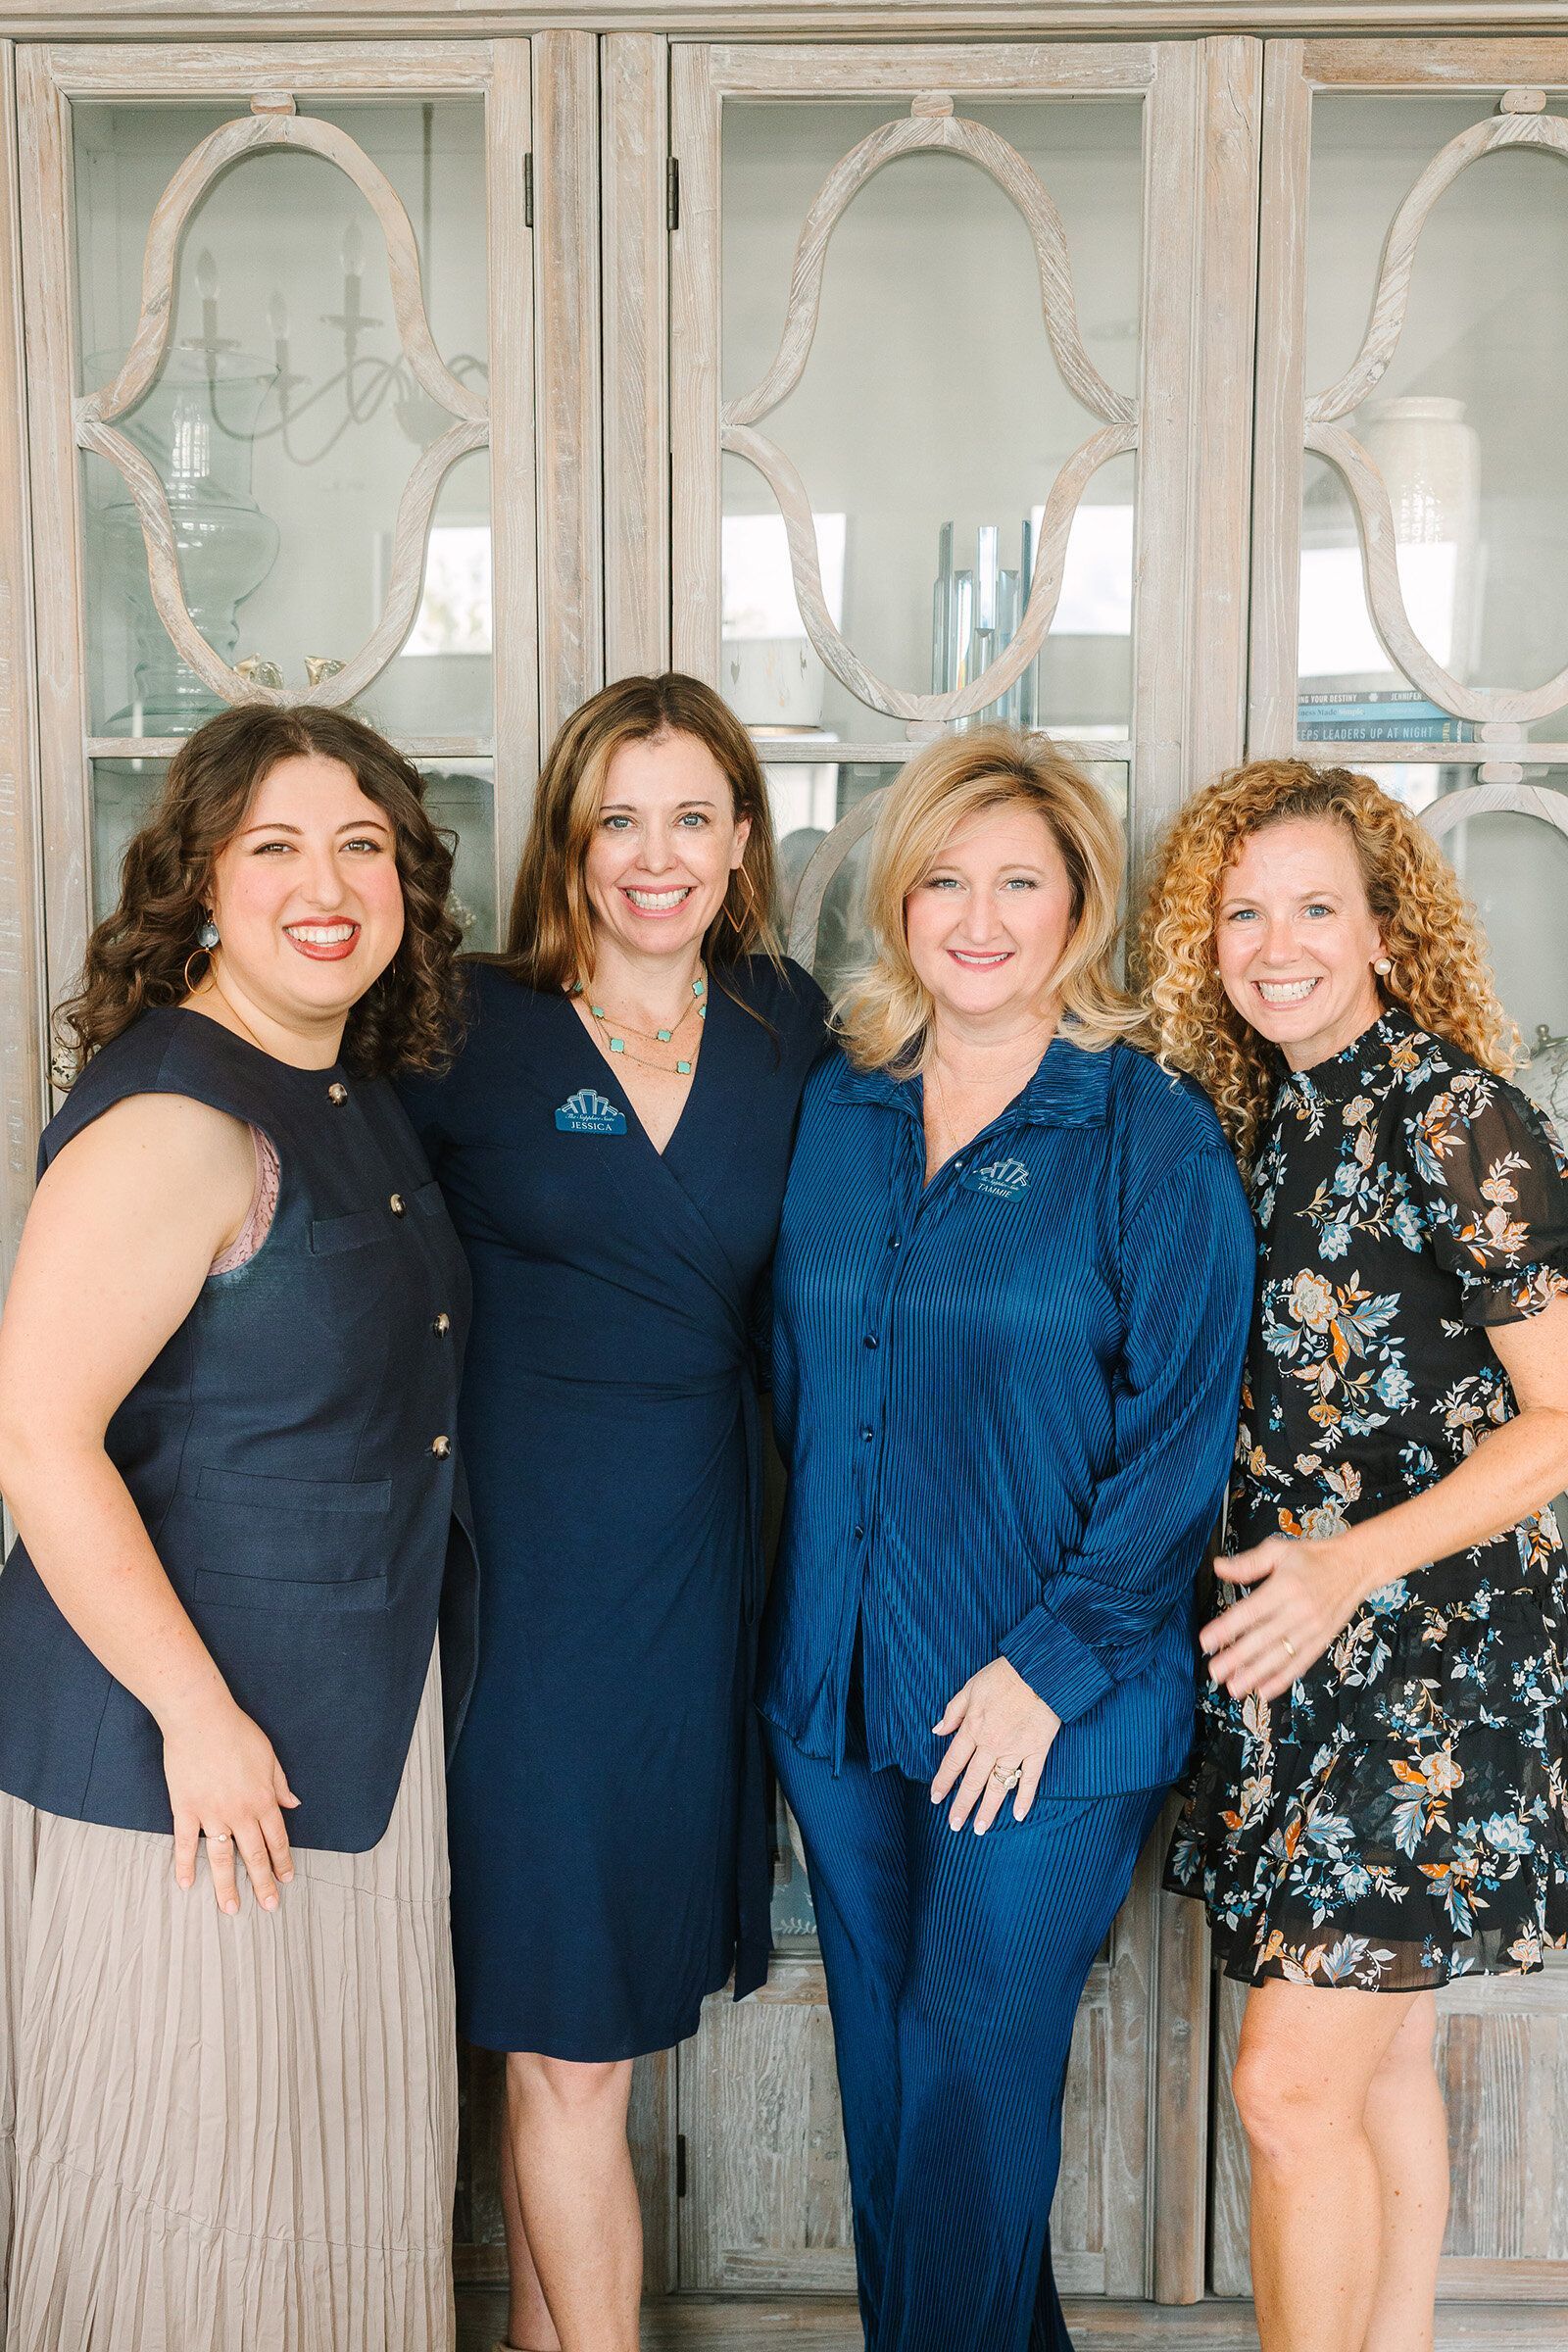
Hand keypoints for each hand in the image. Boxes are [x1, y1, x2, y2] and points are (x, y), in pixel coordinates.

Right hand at [163, 1698, 300, 1914]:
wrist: (200, 1718)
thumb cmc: (237, 1732)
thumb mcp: (269, 1756)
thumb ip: (280, 1784)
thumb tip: (294, 1804)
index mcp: (263, 1798)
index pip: (277, 1838)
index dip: (282, 1861)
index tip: (286, 1879)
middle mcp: (239, 1812)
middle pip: (253, 1855)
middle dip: (263, 1883)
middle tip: (269, 1906)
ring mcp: (210, 1813)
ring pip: (221, 1857)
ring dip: (227, 1885)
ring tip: (230, 1909)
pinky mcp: (185, 1808)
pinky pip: (185, 1843)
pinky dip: (185, 1864)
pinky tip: (187, 1884)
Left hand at [929, 1657, 1061, 1833]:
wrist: (1040, 1669)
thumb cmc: (1004, 1675)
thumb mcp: (970, 1687)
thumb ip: (953, 1711)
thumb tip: (937, 1730)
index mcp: (973, 1727)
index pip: (953, 1762)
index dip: (943, 1781)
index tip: (936, 1798)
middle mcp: (991, 1743)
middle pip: (973, 1780)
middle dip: (962, 1804)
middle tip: (954, 1825)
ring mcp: (1015, 1749)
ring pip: (999, 1785)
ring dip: (988, 1808)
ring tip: (979, 1828)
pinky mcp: (1037, 1750)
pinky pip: (1031, 1779)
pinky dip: (1025, 1798)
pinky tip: (1018, 1814)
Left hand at [1201, 1533, 1372, 1701]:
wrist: (1355, 1566)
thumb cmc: (1314, 1558)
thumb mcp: (1278, 1551)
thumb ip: (1248, 1563)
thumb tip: (1219, 1567)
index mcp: (1285, 1587)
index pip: (1249, 1612)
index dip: (1226, 1628)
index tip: (1206, 1641)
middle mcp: (1299, 1610)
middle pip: (1262, 1639)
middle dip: (1236, 1658)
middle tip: (1214, 1672)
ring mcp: (1312, 1629)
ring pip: (1280, 1656)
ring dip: (1255, 1674)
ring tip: (1235, 1687)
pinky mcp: (1322, 1640)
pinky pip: (1300, 1664)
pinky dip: (1282, 1679)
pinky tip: (1265, 1690)